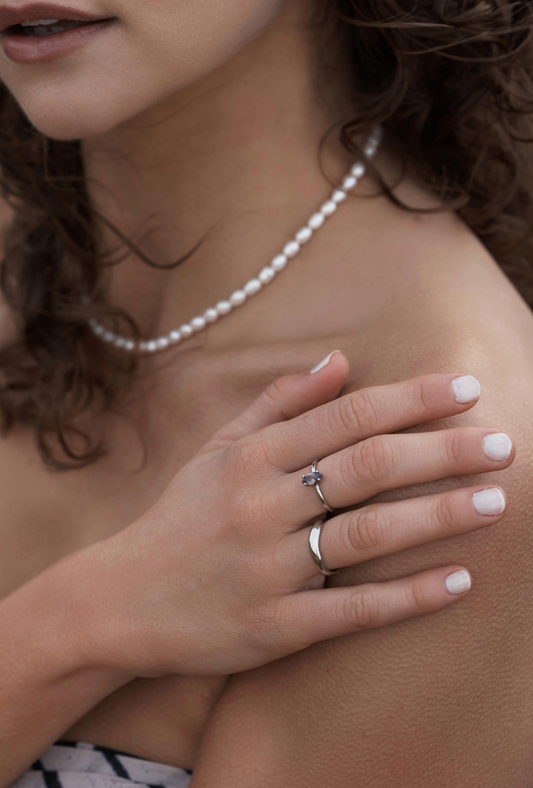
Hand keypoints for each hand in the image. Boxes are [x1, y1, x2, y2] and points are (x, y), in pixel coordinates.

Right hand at [70, 353, 512, 677]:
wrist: (121, 599)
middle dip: (440, 451)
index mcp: (251, 457)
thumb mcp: (217, 449)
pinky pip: (353, 609)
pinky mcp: (276, 626)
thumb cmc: (179, 517)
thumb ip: (277, 403)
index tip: (466, 390)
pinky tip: (460, 582)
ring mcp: (270, 568)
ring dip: (437, 515)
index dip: (410, 400)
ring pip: (368, 534)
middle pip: (366, 468)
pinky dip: (410, 596)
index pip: (346, 417)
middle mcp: (262, 505)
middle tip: (503, 443)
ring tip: (495, 500)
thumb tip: (340, 361)